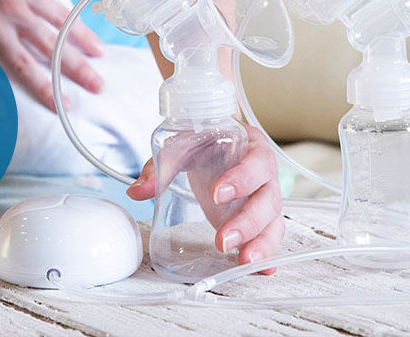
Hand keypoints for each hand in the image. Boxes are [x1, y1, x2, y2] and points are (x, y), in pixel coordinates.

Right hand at [0, 0, 104, 110]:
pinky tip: (7, 111)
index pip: (61, 18)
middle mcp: (10, 11)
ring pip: (22, 64)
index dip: (83, 36)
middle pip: (50, 45)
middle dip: (76, 68)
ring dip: (46, 86)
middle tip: (98, 86)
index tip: (100, 52)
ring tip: (65, 105)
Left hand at [126, 124, 283, 273]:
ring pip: (272, 222)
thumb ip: (160, 166)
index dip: (241, 179)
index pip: (256, 163)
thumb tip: (137, 191)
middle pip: (268, 199)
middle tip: (223, 240)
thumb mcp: (181, 146)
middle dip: (247, 222)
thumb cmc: (204, 141)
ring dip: (260, 243)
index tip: (216, 194)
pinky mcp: (260, 217)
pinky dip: (267, 251)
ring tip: (243, 262)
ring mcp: (264, 197)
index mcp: (252, 147)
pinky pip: (270, 234)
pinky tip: (262, 269)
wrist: (214, 140)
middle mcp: (265, 173)